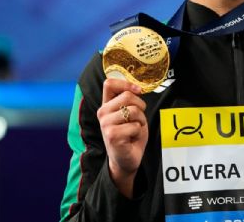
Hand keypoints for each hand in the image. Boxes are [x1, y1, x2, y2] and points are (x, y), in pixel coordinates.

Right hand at [96, 78, 147, 197]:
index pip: (109, 83)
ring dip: (141, 121)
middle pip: (127, 96)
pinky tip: (132, 139)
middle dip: (140, 107)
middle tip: (138, 120)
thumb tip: (137, 88)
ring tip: (135, 130)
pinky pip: (135, 126)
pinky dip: (139, 132)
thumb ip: (129, 101)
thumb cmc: (130, 135)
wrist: (126, 159)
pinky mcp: (112, 135)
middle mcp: (102, 113)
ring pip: (134, 111)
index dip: (126, 84)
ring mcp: (105, 124)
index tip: (138, 91)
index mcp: (106, 105)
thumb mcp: (130, 114)